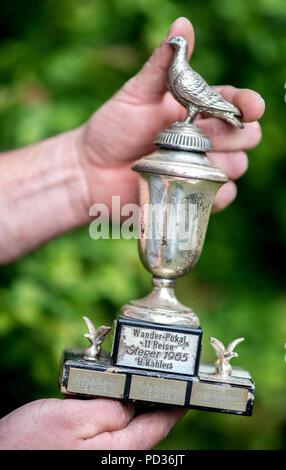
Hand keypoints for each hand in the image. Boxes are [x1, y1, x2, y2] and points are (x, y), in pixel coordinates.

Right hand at [0, 397, 184, 449]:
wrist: (1, 456)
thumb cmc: (30, 441)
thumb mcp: (73, 416)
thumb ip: (110, 409)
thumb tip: (134, 402)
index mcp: (118, 450)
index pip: (158, 426)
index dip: (175, 406)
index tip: (188, 392)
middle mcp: (114, 456)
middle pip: (145, 427)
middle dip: (154, 403)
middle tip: (162, 378)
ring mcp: (101, 455)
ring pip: (128, 428)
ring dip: (134, 406)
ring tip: (138, 383)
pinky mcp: (87, 451)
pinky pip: (111, 430)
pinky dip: (116, 412)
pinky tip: (110, 399)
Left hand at [77, 17, 264, 213]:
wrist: (91, 171)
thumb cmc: (112, 128)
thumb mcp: (135, 94)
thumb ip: (162, 66)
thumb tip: (182, 25)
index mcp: (196, 110)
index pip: (234, 103)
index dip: (248, 104)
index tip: (251, 107)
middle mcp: (205, 138)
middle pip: (246, 137)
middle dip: (233, 136)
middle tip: (204, 136)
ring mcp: (201, 166)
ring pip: (237, 167)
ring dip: (221, 164)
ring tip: (187, 160)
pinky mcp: (194, 192)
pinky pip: (222, 195)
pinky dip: (217, 192)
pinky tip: (196, 183)